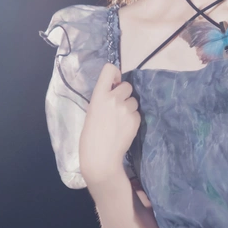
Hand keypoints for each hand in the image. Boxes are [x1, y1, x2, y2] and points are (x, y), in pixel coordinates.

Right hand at [79, 62, 140, 186]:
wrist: (100, 157)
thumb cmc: (90, 137)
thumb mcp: (92, 112)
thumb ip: (103, 99)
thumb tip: (114, 91)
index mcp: (98, 95)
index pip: (109, 69)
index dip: (115, 74)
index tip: (115, 82)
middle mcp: (114, 98)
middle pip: (127, 86)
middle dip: (124, 94)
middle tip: (117, 108)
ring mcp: (126, 109)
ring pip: (134, 101)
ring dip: (129, 108)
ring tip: (119, 121)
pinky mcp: (135, 119)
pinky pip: (137, 113)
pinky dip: (133, 119)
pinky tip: (124, 129)